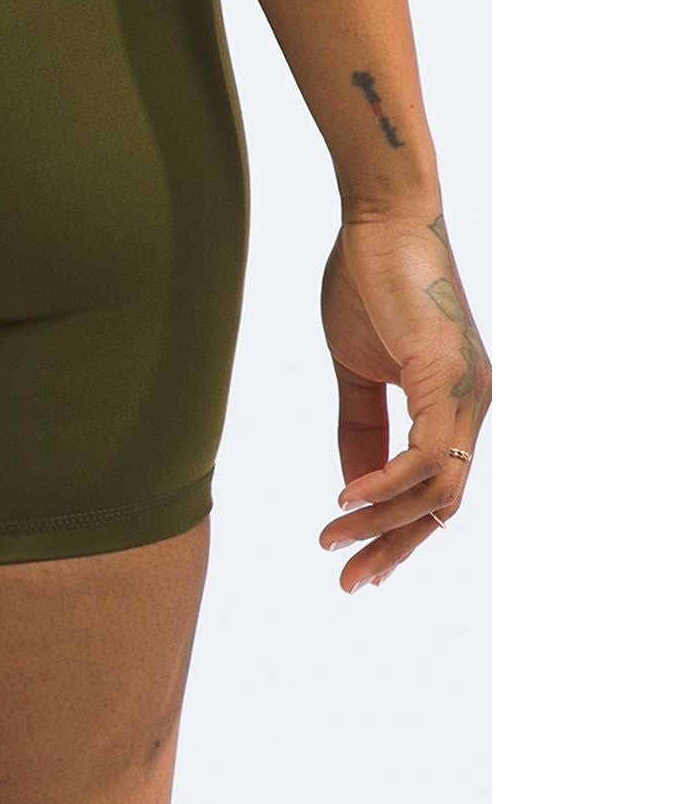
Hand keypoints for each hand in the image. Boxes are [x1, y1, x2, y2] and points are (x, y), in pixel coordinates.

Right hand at [317, 208, 490, 590]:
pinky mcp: (448, 379)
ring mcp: (468, 394)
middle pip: (443, 505)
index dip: (396, 532)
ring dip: (382, 524)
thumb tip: (352, 483)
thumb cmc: (366, 282)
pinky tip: (346, 498)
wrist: (377, 221)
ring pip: (438, 490)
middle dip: (393, 548)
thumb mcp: (355, 370)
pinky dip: (385, 483)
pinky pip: (424, 455)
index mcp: (453, 404)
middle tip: (348, 582)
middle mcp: (473, 405)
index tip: (353, 562)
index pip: (434, 489)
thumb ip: (359, 426)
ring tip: (332, 540)